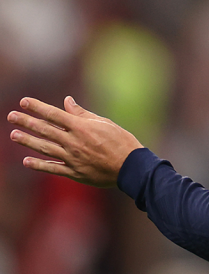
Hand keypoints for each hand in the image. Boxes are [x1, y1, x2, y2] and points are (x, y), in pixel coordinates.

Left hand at [8, 96, 142, 187]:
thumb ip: (82, 114)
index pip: (54, 114)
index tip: (23, 102)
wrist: (131, 167)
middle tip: (11, 116)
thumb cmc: (122, 142)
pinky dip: (39, 165)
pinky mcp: (74, 172)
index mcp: (82, 127)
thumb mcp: (104, 123)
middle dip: (26, 122)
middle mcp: (73, 142)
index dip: (37, 107)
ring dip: (27, 141)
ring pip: (45, 148)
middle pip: (45, 130)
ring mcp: (72, 158)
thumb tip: (67, 101)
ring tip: (13, 135)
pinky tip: (26, 161)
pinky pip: (53, 168)